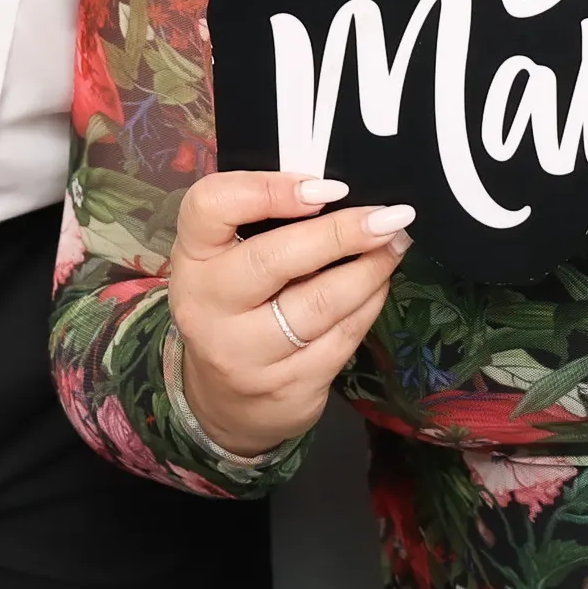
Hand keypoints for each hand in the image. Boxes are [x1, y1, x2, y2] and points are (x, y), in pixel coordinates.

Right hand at [167, 170, 411, 457]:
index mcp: (192, 259)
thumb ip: (263, 223)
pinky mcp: (287, 388)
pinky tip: (380, 283)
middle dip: (342, 233)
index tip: (326, 188)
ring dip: (369, 269)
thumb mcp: (226, 260)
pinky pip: (341, 338)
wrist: (224, 401)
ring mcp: (246, 354)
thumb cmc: (234, 305)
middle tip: (388, 216)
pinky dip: (369, 304)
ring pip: (320, 304)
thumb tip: (338, 189)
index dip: (268, 189)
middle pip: (275, 259)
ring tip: (395, 243)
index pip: (211, 206)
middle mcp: (209, 307)